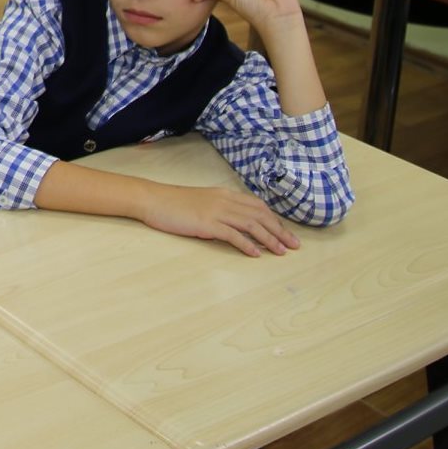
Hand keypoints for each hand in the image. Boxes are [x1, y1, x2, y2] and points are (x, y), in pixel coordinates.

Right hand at [140, 184, 301, 256]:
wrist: (153, 199)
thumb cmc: (174, 203)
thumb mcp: (202, 202)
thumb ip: (220, 209)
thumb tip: (235, 224)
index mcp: (225, 194)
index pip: (258, 207)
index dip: (275, 220)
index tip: (286, 233)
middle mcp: (225, 201)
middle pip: (260, 216)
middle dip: (280, 231)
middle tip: (294, 245)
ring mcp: (216, 212)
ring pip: (251, 225)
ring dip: (269, 239)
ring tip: (281, 252)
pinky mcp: (206, 224)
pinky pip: (232, 235)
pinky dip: (247, 244)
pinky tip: (256, 254)